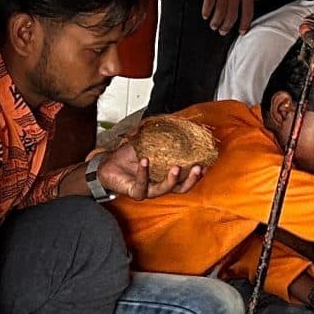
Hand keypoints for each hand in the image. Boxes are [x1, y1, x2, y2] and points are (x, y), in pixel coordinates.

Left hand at [88, 140, 203, 201]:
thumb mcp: (147, 142)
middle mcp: (159, 185)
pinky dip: (144, 173)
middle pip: (180, 188)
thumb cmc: (127, 156)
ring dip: (172, 179)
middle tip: (198, 168)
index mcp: (165, 175)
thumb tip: (175, 121)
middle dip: (191, 179)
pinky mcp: (135, 192)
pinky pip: (142, 185)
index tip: (206, 164)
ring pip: (164, 190)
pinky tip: (145, 161)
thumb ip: (160, 135)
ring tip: (177, 167)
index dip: (197, 173)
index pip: (185, 177)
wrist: (107, 164)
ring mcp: (148, 190)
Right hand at [201, 0, 256, 34]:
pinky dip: (207, 11)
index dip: (244, 25)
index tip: (241, 32)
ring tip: (213, 25)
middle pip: (232, 16)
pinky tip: (205, 15)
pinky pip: (209, 4)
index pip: (248, 13)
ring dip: (216, 22)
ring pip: (220, 13)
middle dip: (227, 26)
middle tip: (223, 31)